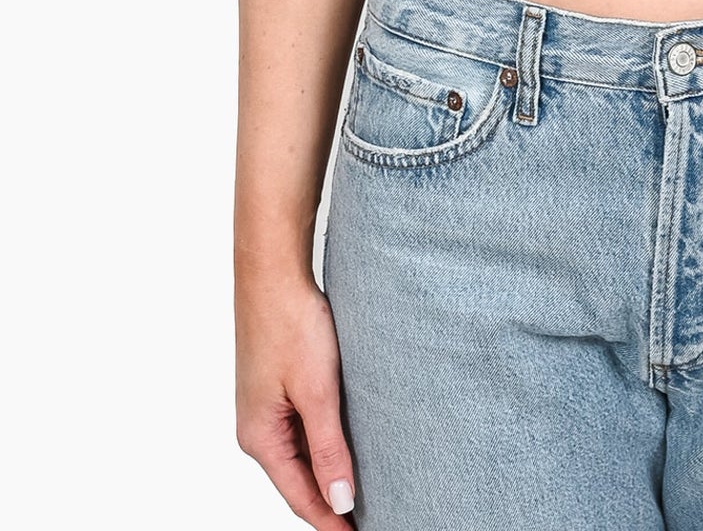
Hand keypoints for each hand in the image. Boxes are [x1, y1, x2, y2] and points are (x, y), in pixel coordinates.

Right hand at [236, 263, 357, 524]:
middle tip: (369, 519)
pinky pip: (302, 429)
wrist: (272, 270)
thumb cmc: (290, 324)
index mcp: (260, 437)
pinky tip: (349, 445)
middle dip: (331, 502)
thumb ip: (329, 450)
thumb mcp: (317, 392)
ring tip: (366, 490)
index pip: (300, 497)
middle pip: (299, 480)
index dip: (331, 522)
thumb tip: (340, 502)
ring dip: (329, 473)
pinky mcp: (278, 387)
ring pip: (302, 454)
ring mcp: (266, 407)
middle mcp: (258, 428)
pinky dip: (325, 444)